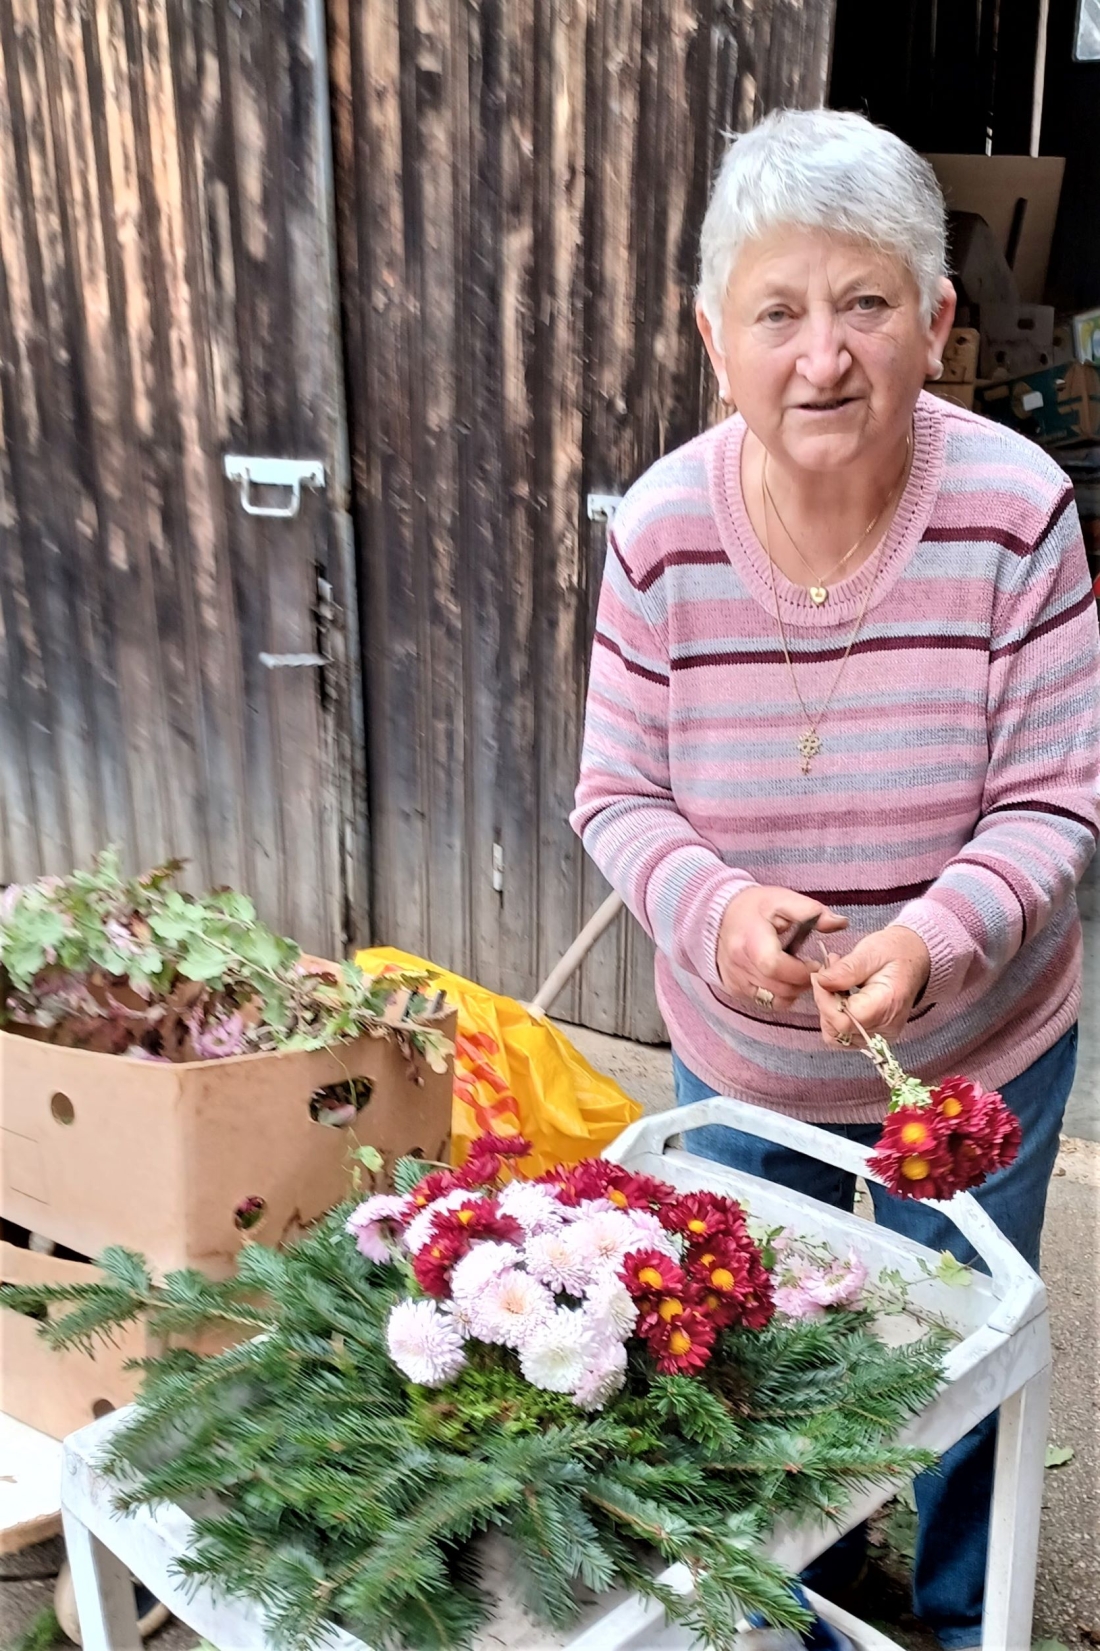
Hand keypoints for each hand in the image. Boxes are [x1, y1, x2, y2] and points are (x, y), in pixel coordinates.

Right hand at [716, 886, 846, 1009]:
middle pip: (779, 988)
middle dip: (802, 982)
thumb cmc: (754, 907)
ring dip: (792, 991)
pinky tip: (782, 979)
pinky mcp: (734, 989)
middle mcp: (739, 965)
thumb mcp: (782, 900)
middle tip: (810, 969)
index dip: (801, 970)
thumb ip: (811, 911)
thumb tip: (840, 923)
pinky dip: (778, 995)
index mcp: (751, 941)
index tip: (814, 963)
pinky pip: (763, 1002)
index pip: (777, 967)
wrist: (719, 915)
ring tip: (796, 973)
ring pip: (773, 1000)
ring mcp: (735, 980)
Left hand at [812, 925, 930, 1045]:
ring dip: (828, 1010)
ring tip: (835, 984)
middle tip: (828, 974)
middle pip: (837, 1031)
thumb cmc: (895, 953)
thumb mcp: (870, 952)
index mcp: (886, 1005)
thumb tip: (821, 982)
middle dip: (824, 1002)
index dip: (824, 1001)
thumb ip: (846, 970)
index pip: (843, 1020)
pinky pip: (844, 1036)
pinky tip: (841, 996)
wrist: (915, 961)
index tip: (819, 977)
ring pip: (837, 1036)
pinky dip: (835, 1017)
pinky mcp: (875, 1037)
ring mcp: (881, 1036)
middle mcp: (885, 1028)